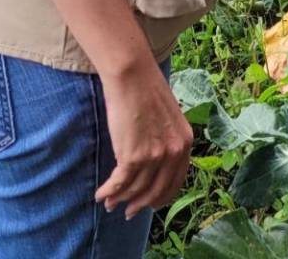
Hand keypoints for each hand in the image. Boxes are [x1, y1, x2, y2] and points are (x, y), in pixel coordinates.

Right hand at [95, 58, 192, 219]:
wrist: (132, 75)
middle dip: (140, 204)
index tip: (149, 204)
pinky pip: (120, 183)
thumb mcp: (167, 117)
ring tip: (110, 203)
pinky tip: (101, 195)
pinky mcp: (133, 156)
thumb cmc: (145, 89)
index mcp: (186, 143)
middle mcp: (174, 153)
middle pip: (156, 191)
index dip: (160, 197)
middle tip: (128, 212)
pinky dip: (109, 192)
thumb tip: (152, 161)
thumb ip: (165, 139)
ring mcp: (154, 156)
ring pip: (136, 189)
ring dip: (121, 199)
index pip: (176, 182)